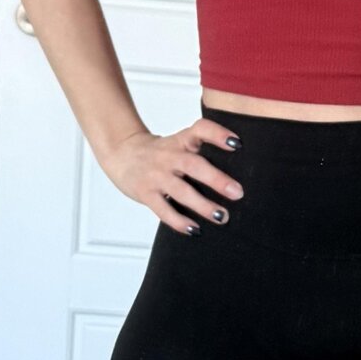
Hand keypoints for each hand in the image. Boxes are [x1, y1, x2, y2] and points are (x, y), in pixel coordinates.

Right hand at [102, 119, 243, 235]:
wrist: (122, 153)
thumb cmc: (161, 153)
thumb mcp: (179, 143)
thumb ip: (202, 152)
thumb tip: (238, 176)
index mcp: (181, 141)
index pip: (200, 129)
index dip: (217, 134)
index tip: (237, 143)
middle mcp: (169, 155)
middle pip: (194, 165)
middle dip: (216, 179)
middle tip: (238, 193)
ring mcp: (156, 175)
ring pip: (181, 190)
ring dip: (202, 205)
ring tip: (222, 216)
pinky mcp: (145, 192)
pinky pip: (163, 209)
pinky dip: (179, 221)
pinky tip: (194, 229)